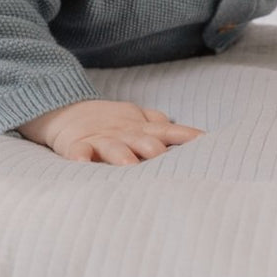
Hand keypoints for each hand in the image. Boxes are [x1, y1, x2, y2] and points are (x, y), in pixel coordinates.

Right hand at [16, 99, 203, 164]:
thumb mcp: (139, 120)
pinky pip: (78, 150)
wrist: (69, 111)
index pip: (170, 131)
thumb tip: (190, 134)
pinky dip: (80, 156)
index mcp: (142, 129)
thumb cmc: (112, 123)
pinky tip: (83, 162)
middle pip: (144, 141)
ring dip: (122, 155)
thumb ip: (161, 126)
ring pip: (114, 147)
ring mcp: (101, 138)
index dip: (187, 136)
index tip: (206, 143)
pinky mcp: (77, 143)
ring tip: (129, 165)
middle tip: (168, 165)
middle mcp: (125, 133)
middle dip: (156, 152)